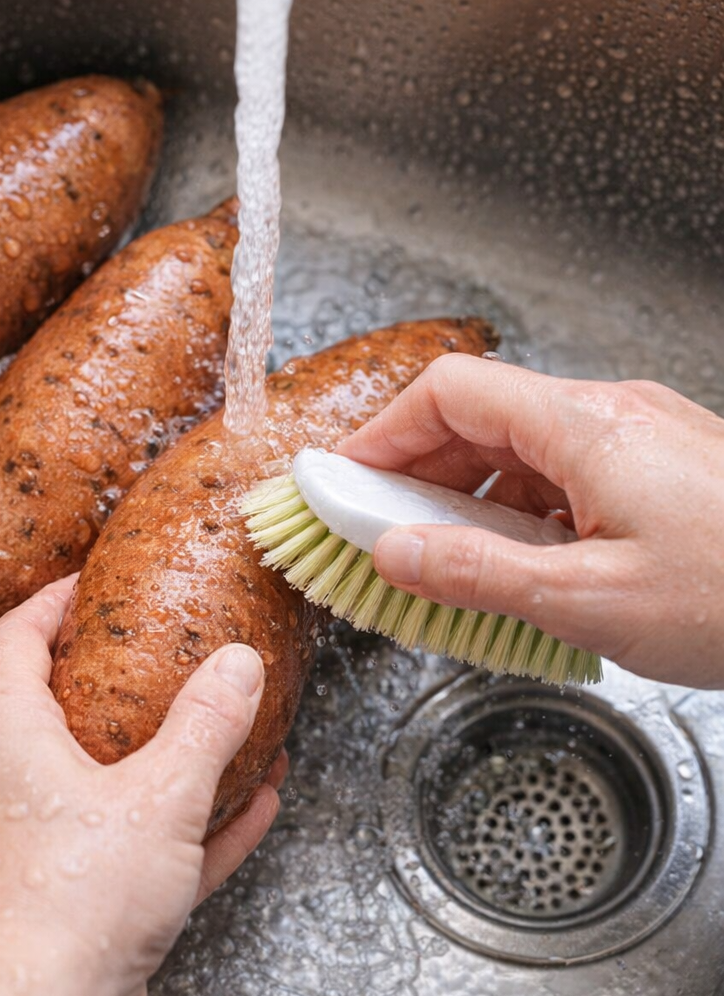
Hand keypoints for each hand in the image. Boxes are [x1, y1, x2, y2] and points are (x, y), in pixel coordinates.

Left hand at [0, 575, 284, 995]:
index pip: (17, 633)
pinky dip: (169, 825)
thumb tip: (237, 665)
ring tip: (217, 735)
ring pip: (90, 777)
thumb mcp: (157, 799)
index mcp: (0, 729)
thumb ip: (204, 726)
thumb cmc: (63, 908)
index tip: (90, 581)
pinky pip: (113, 841)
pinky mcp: (44, 896)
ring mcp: (13, 840)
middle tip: (154, 653)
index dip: (55, 599)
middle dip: (108, 676)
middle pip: (47, 701)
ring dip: (155, 757)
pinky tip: (242, 814)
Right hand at [337, 353, 723, 686]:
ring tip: (443, 557)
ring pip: (515, 446)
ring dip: (464, 495)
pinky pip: (557, 471)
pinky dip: (514, 509)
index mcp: (585, 426)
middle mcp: (607, 414)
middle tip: (380, 529)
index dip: (383, 433)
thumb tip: (394, 555)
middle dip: (416, 472)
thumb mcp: (590, 601)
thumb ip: (477, 575)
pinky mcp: (652, 466)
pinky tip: (512, 559)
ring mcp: (633, 437)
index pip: (448, 394)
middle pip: (476, 416)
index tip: (344, 478)